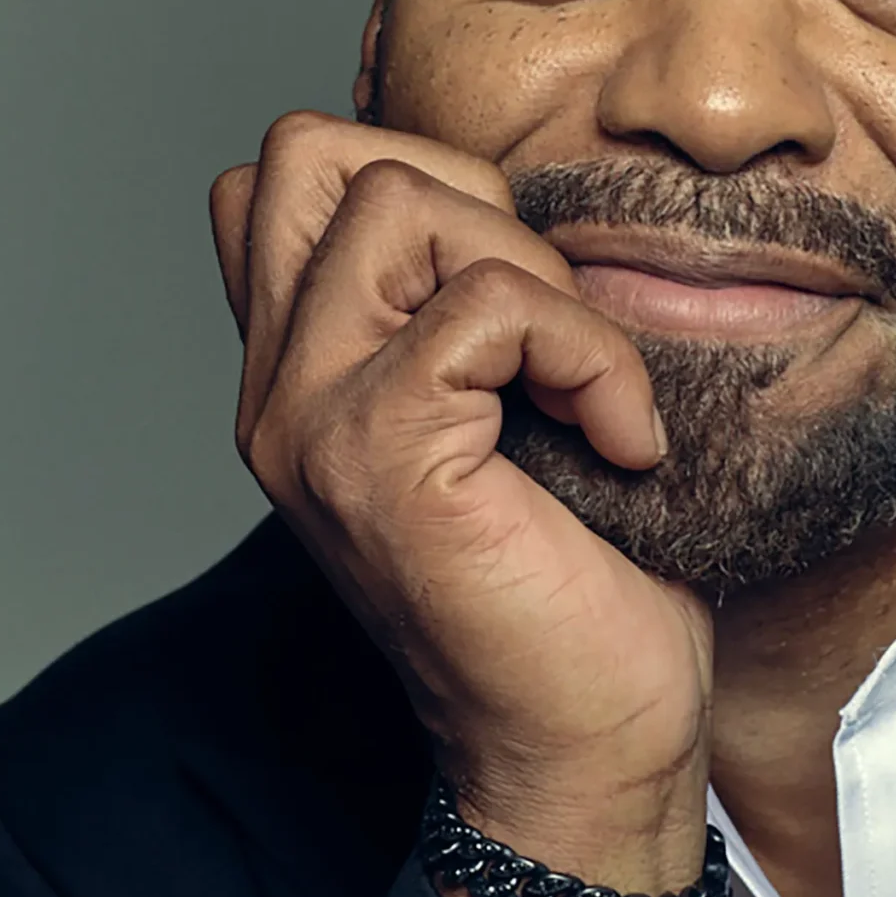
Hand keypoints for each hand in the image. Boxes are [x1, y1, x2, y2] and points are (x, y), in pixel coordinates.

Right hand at [210, 114, 713, 896]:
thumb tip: (517, 201)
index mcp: (301, 374)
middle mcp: (277, 390)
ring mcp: (311, 421)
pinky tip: (619, 441)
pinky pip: (486, 305)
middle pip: (314, 150)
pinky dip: (587, 353)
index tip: (516, 300)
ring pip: (397, 200)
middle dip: (463, 193)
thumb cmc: (572, 585)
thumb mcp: (506, 413)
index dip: (421, 183)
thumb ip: (464, 308)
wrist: (584, 746)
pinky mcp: (379, 456)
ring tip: (583, 388)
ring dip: (535, 276)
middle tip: (543, 322)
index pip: (287, 178)